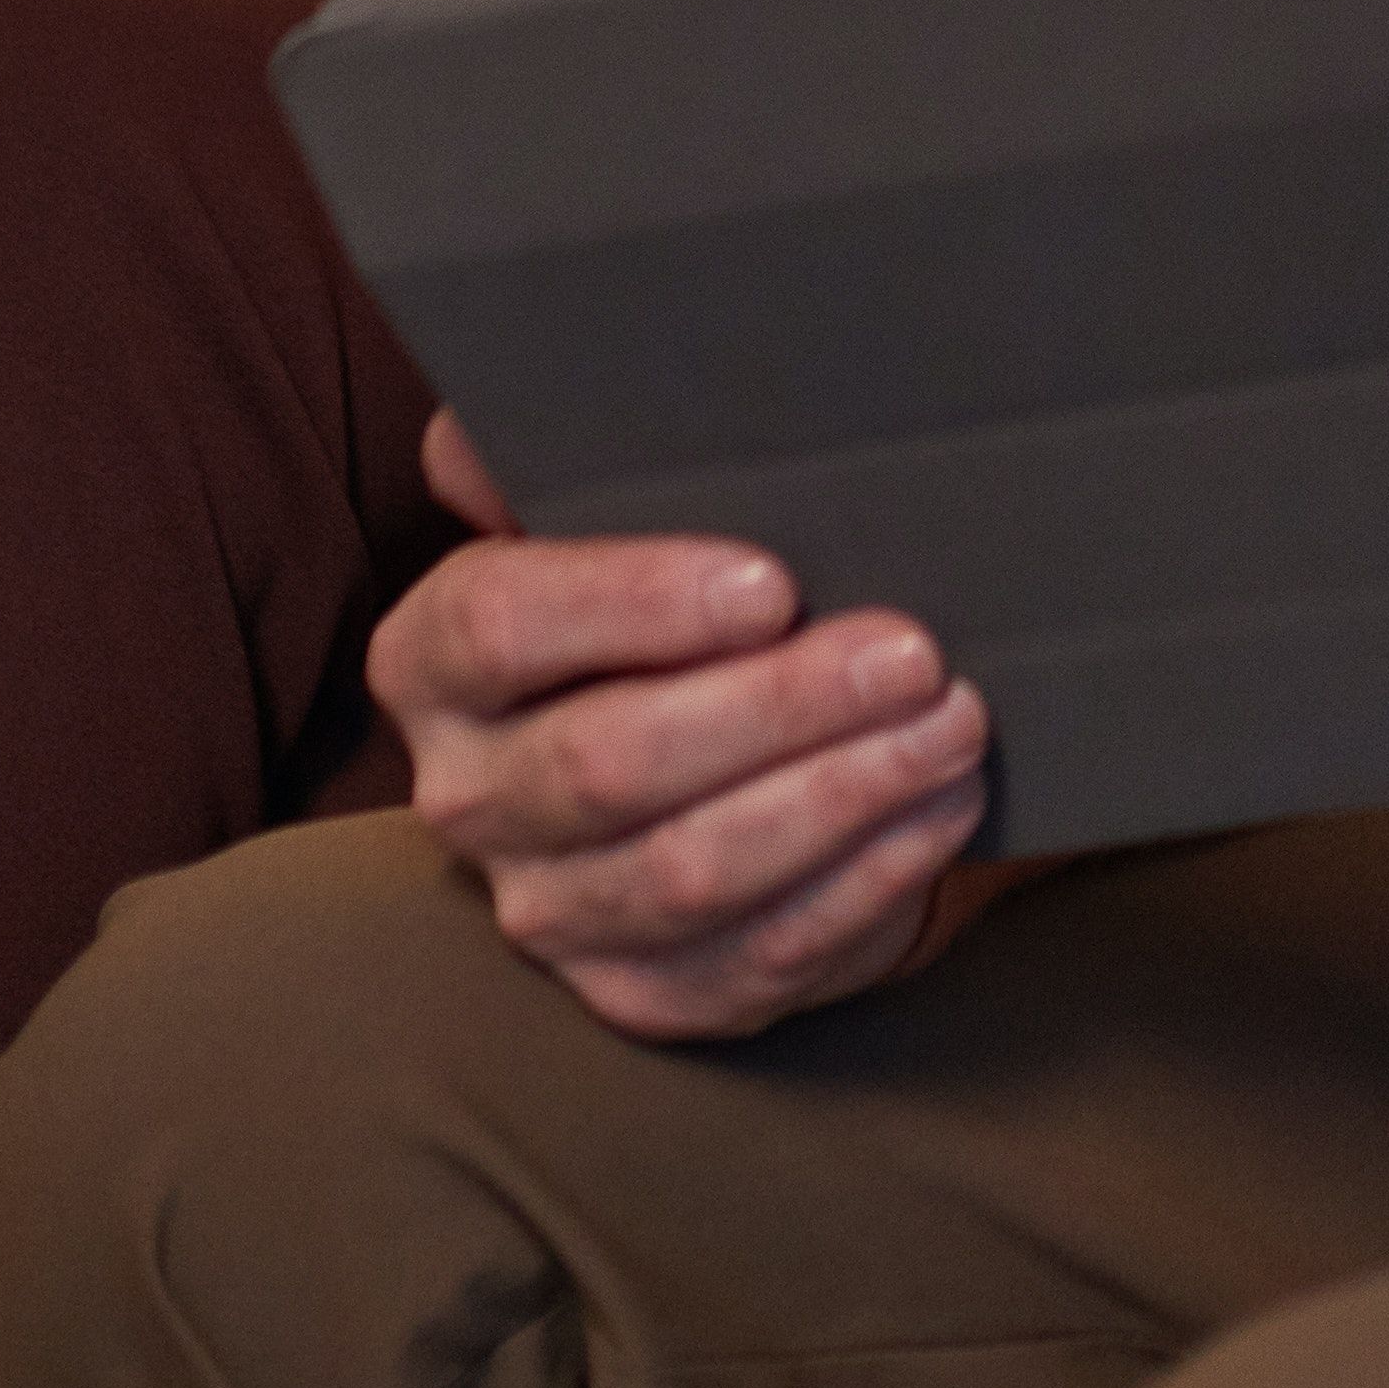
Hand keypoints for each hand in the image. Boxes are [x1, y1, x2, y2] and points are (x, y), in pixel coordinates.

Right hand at [369, 409, 991, 1041]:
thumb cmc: (670, 588)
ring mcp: (552, 913)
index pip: (500, 625)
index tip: (771, 582)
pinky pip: (753, 957)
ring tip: (952, 723)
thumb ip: (576, 444)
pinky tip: (938, 809)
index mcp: (436, 658)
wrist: (711, 741)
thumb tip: (544, 391)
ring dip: (839, 796)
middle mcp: (471, 798)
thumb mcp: (615, 499)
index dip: (632, 603)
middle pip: (609, 762)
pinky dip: (861, 882)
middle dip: (778, 707)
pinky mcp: (644, 996)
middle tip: (913, 652)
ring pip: (689, 873)